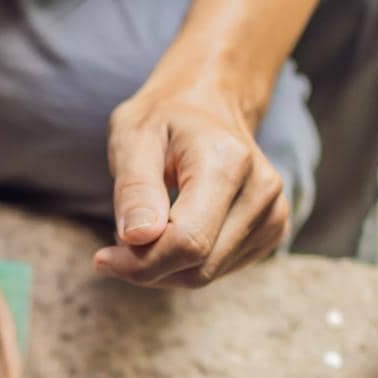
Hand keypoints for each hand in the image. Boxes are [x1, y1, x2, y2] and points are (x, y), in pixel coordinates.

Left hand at [95, 78, 289, 288]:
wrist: (209, 103)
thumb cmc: (165, 118)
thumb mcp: (133, 137)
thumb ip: (135, 188)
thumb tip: (138, 238)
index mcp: (228, 161)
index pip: (187, 242)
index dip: (139, 263)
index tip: (103, 257)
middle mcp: (261, 189)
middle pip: (197, 266)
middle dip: (147, 267)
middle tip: (118, 244)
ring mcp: (273, 212)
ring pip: (205, 275)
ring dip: (163, 268)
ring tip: (147, 228)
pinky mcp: (273, 230)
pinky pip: (218, 271)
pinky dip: (185, 265)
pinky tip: (174, 232)